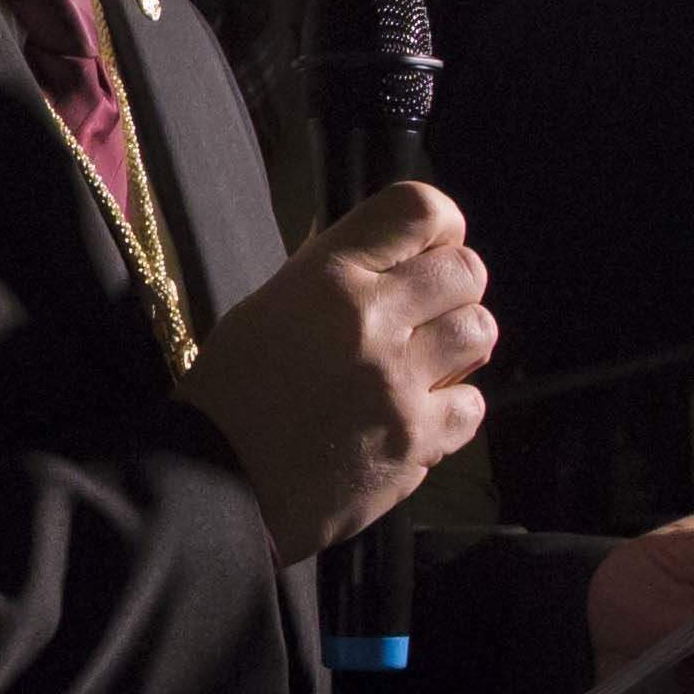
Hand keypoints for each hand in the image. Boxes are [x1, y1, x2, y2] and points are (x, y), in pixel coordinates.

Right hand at [175, 181, 493, 564]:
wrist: (214, 484)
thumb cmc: (233, 391)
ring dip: (458, 347)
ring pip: (479, 333)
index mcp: (327, 275)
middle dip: (453, 290)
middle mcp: (370, 318)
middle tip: (425, 318)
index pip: (419, 210)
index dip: (441, 227)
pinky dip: (451, 410)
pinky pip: (472, 406)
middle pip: (465, 270)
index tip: (430, 251)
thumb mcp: (271, 305)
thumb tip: (394, 258)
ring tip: (425, 367)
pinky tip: (415, 415)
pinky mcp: (414, 440)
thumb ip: (337, 277)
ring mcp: (397, 381)